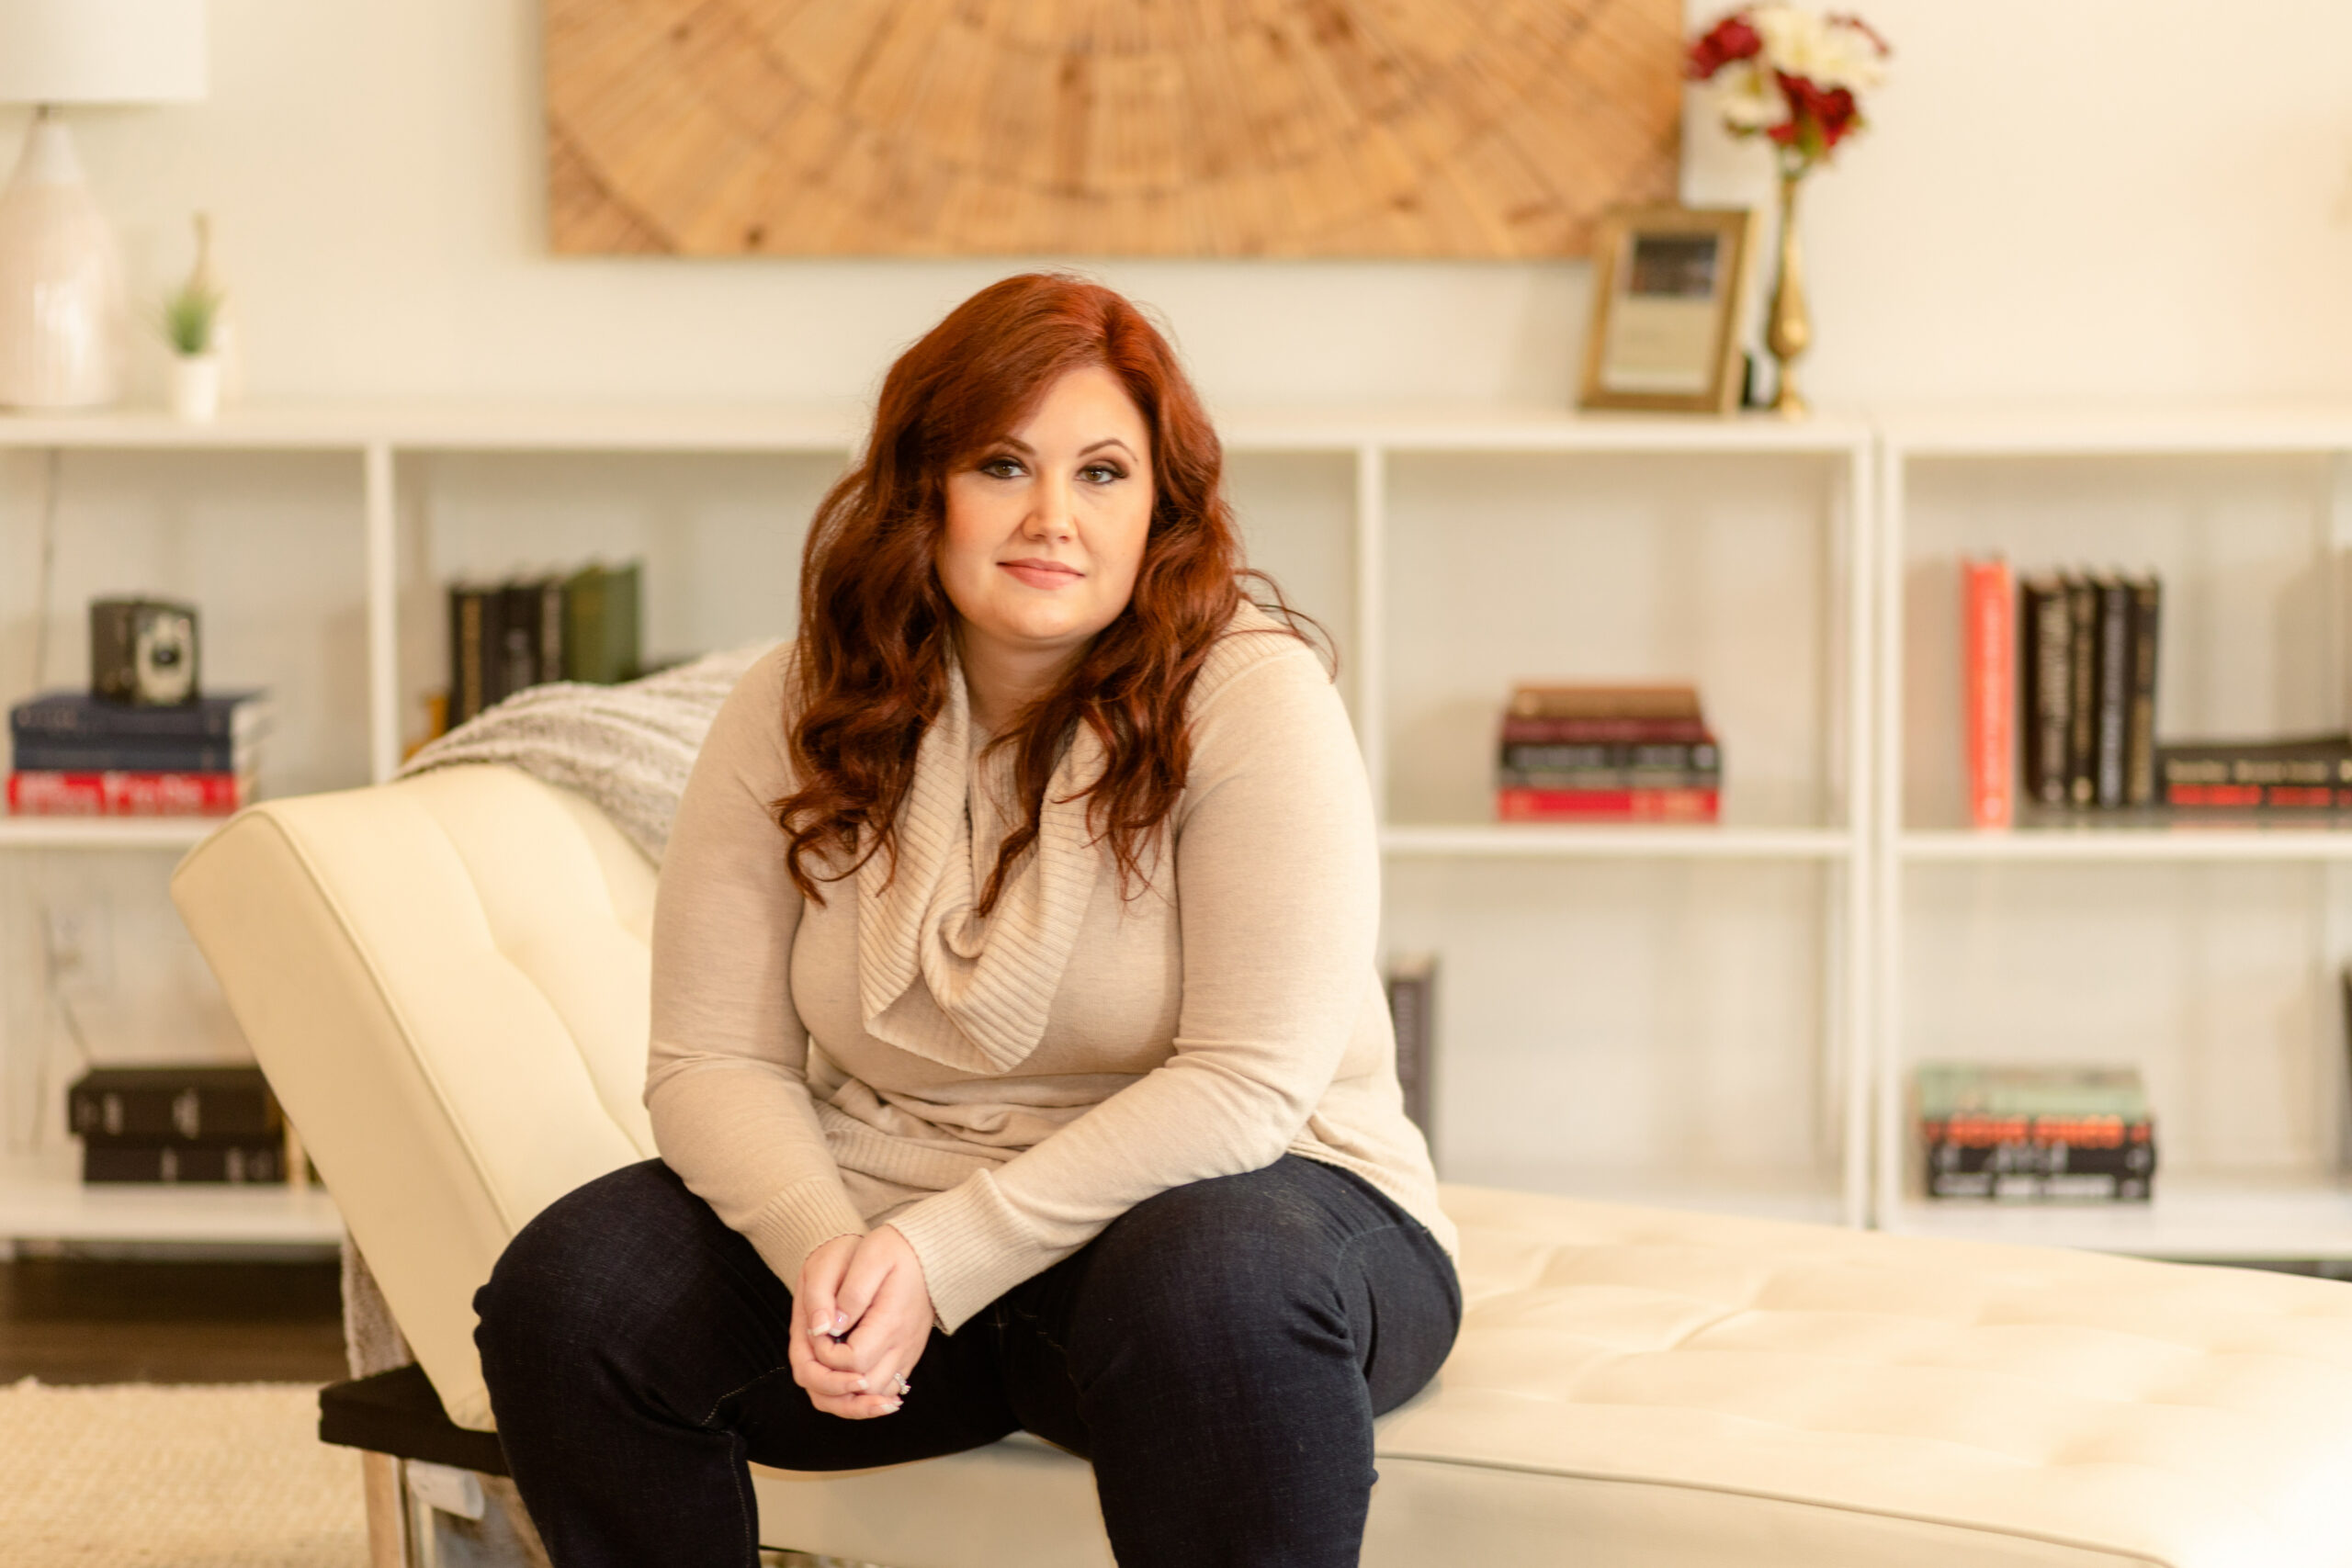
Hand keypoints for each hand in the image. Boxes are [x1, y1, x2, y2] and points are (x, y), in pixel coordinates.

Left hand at [790, 1226, 931, 1419]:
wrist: (929, 1254)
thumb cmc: (896, 1251)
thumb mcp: (871, 1256)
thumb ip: (850, 1293)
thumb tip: (829, 1327)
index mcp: (890, 1322)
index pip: (852, 1361)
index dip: (827, 1355)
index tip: (821, 1331)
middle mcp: (902, 1345)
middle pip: (864, 1390)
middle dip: (833, 1383)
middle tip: (819, 1356)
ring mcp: (907, 1353)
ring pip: (876, 1396)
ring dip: (849, 1395)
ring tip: (829, 1375)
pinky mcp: (908, 1355)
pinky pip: (887, 1389)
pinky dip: (866, 1394)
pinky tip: (850, 1379)